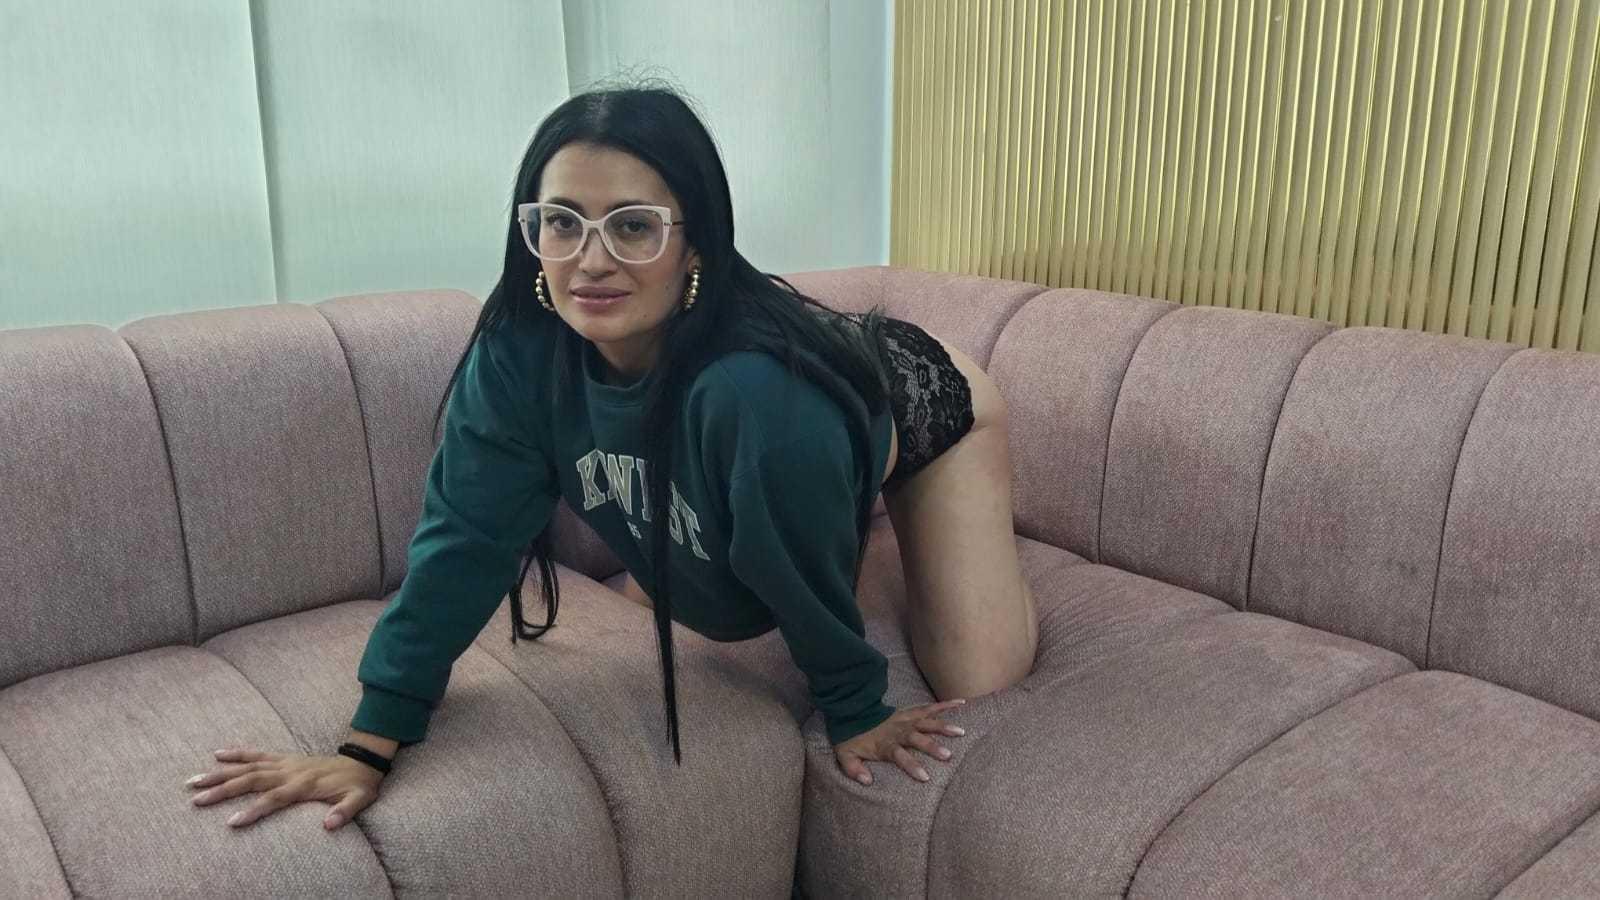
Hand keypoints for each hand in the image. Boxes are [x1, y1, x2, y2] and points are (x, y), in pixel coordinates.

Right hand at [185, 747, 385, 829]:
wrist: (363, 761)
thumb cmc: (358, 785)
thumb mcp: (359, 799)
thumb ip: (345, 811)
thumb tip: (330, 824)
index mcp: (305, 784)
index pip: (275, 798)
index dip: (254, 810)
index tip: (232, 823)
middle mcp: (290, 771)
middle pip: (251, 779)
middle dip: (223, 790)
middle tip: (196, 800)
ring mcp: (285, 762)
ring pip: (248, 766)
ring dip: (220, 772)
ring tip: (194, 780)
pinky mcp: (284, 757)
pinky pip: (257, 753)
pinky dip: (237, 752)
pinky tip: (217, 754)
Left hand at [833, 698, 967, 785]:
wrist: (853, 711)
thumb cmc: (853, 737)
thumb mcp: (846, 755)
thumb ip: (854, 769)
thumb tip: (867, 782)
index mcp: (886, 744)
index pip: (900, 756)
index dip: (911, 765)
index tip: (925, 777)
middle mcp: (899, 731)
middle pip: (917, 739)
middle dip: (932, 746)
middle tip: (948, 755)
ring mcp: (906, 720)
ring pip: (927, 722)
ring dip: (944, 727)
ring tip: (961, 731)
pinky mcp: (911, 712)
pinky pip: (930, 708)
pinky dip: (945, 705)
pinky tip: (961, 703)